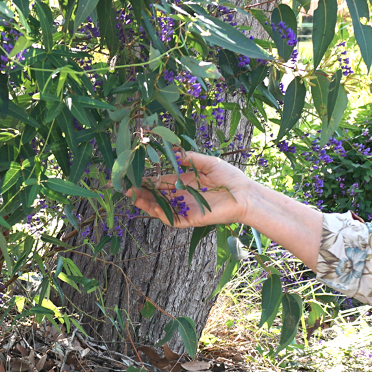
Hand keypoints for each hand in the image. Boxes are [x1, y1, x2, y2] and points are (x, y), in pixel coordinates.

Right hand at [125, 150, 256, 227]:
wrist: (245, 195)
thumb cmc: (230, 178)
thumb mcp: (208, 162)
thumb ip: (190, 158)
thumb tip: (175, 152)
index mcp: (185, 182)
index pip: (161, 182)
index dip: (147, 180)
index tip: (133, 176)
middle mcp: (183, 196)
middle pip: (156, 196)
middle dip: (140, 192)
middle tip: (125, 187)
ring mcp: (185, 209)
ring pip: (160, 208)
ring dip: (145, 203)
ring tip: (132, 196)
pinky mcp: (190, 219)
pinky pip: (171, 219)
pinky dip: (160, 214)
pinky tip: (150, 207)